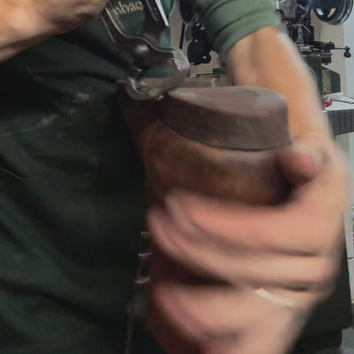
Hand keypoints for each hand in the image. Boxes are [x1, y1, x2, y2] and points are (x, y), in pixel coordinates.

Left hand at [147, 135, 348, 353]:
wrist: (314, 187)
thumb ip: (307, 151)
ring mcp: (294, 295)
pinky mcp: (279, 313)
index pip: (265, 233)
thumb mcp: (312, 144)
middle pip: (249, 272)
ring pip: (253, 319)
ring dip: (204, 311)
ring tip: (164, 296)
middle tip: (161, 229)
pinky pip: (256, 343)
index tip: (179, 206)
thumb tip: (299, 159)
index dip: (218, 224)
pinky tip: (192, 339)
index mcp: (317, 227)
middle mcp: (310, 268)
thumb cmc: (305, 164)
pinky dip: (223, 344)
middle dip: (196, 252)